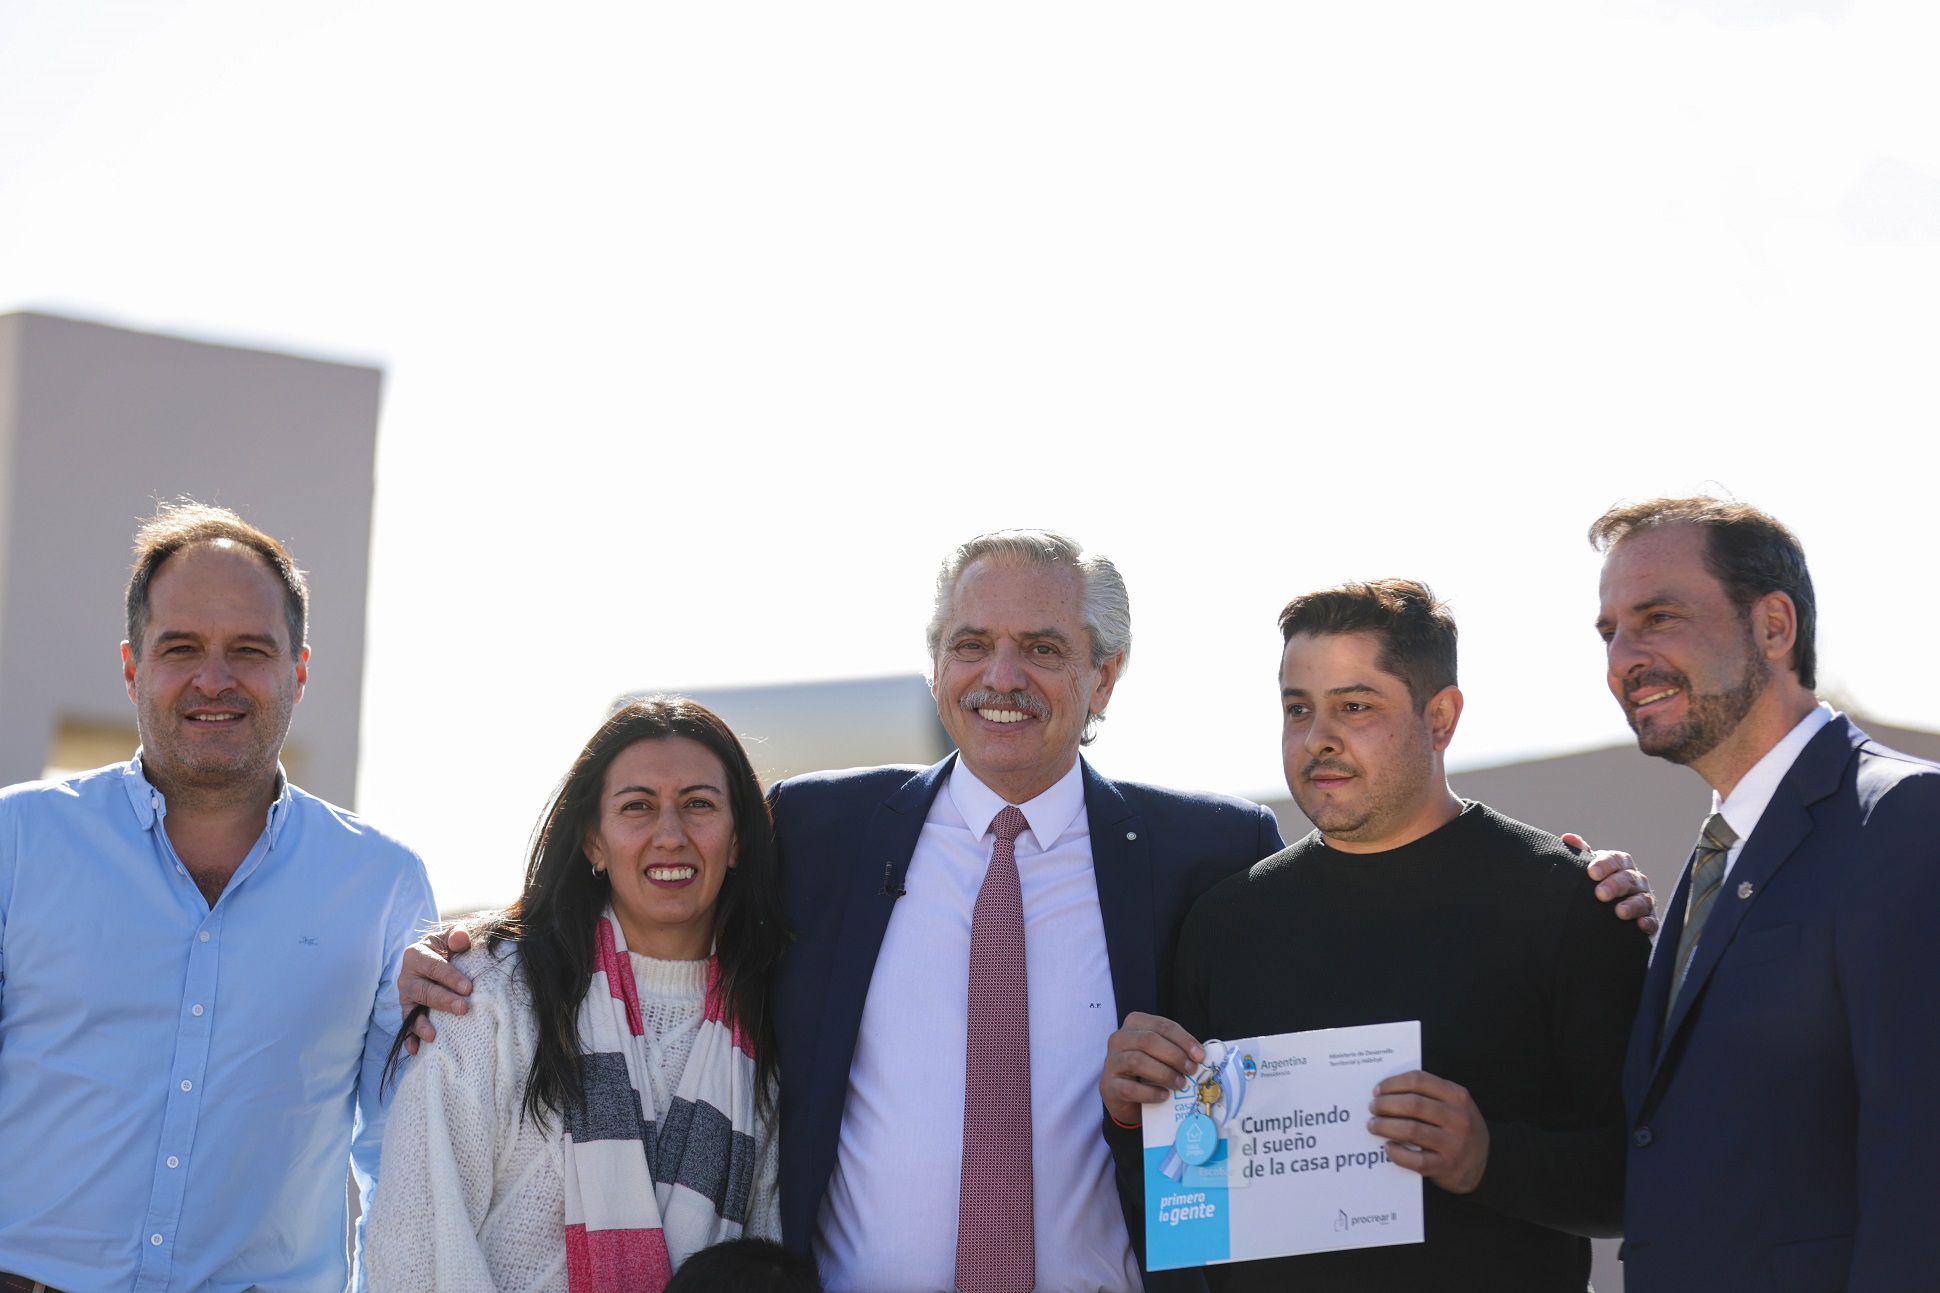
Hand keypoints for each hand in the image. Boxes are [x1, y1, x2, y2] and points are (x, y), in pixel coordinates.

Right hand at [399, 926, 473, 1054]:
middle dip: (442, 1000)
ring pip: (412, 1010)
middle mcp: (407, 976)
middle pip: (424, 990)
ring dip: (422, 1024)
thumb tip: (462, 938)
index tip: (469, 987)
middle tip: (463, 1008)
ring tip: (433, 1035)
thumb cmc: (448, 947)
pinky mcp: (408, 1011)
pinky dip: (409, 1038)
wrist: (438, 958)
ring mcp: (405, 996)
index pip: (434, 966)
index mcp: (416, 954)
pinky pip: (406, 1026)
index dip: (450, 976)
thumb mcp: (451, 937)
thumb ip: (457, 935)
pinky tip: (415, 1050)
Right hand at [1100, 1012, 1203, 1127]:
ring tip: (1180, 1084)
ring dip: (1164, 1073)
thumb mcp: (1162, 1054)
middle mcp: (1119, 1038)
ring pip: (1137, 1061)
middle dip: (1174, 1055)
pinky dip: (1150, 1093)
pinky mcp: (1108, 1085)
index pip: (1162, 1025)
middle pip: (1148, 1040)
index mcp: (1135, 1024)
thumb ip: (1177, 1050)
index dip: (1183, 1040)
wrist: (1126, 1097)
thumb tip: (1200, 1056)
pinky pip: (1129, 1088)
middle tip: (1191, 1070)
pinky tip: (1164, 1096)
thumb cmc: (1148, 1070)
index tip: (1199, 1055)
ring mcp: (1111, 1061)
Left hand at [1369, 1069, 1488, 1193]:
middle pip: (1412, 1104)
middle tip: (1372, 1108)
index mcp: (1458, 1096)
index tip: (1377, 1090)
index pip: (1418, 1080)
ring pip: (1411, 1129)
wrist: (1485, 1163)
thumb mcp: (1455, 1105)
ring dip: (1385, 1126)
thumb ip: (1430, 1094)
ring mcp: (1454, 1144)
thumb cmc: (1459, 1128)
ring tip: (1373, 1126)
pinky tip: (1387, 1147)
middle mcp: (1458, 1118)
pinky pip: (1415, 1159)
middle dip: (1385, 1105)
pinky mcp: (1446, 1166)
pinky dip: (1397, 1152)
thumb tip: (1386, 1091)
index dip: (1393, 1083)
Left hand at [1563, 832, 1658, 936]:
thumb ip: (1580, 853)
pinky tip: (1640, 926)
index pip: (1615, 860)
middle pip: (1629, 878)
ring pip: (1642, 899)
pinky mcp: (1649, 919)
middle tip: (1600, 894)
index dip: (1605, 865)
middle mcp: (1635, 879)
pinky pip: (1652, 920)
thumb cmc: (1595, 882)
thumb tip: (1568, 838)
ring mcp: (1644, 899)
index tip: (1591, 873)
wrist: (1605, 910)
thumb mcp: (1588, 867)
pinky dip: (1648, 922)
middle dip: (1615, 885)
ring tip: (1619, 912)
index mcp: (1620, 864)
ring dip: (1632, 906)